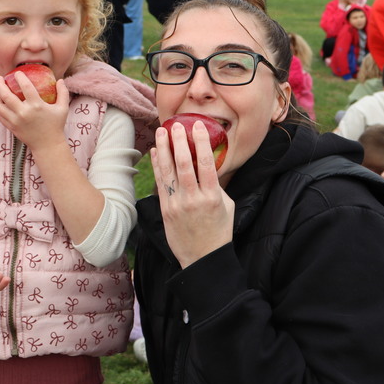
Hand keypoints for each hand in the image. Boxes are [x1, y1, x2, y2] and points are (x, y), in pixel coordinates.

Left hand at [0, 74, 67, 152]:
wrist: (47, 145)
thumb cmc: (55, 126)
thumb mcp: (63, 109)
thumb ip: (63, 93)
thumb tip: (60, 80)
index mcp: (36, 106)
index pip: (25, 87)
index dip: (20, 77)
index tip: (17, 73)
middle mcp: (24, 113)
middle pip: (6, 95)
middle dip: (0, 84)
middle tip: (0, 78)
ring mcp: (16, 121)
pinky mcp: (11, 127)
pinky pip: (0, 115)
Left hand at [152, 121, 234, 267]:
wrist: (203, 259)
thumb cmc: (219, 231)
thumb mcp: (227, 207)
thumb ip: (217, 186)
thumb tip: (209, 165)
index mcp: (212, 197)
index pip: (207, 164)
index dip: (201, 143)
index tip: (198, 127)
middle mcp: (193, 199)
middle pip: (184, 164)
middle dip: (179, 141)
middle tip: (176, 125)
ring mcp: (177, 204)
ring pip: (168, 171)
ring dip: (164, 149)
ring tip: (161, 131)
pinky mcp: (166, 209)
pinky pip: (160, 182)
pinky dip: (157, 165)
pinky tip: (156, 152)